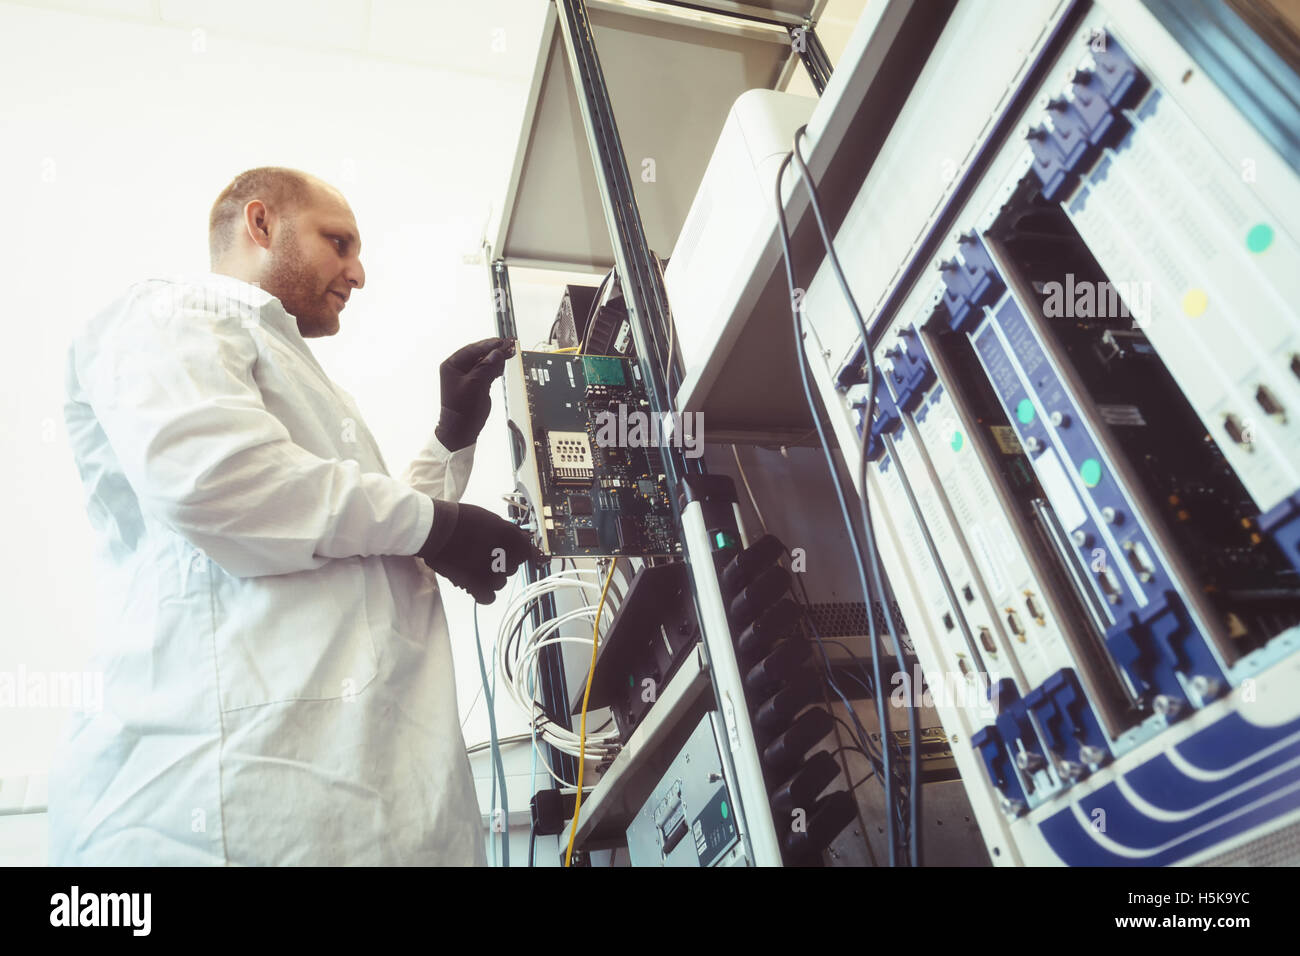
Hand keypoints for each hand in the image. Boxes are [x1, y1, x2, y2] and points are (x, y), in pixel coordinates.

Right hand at [417, 498, 539, 603]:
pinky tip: (476, 583)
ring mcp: (490, 571)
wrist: (435, 528)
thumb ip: (510, 531)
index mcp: (509, 536)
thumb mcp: (490, 518)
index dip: (517, 551)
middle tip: (483, 555)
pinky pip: (488, 597)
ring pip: (501, 582)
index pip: (526, 551)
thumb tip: (525, 539)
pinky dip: (483, 593)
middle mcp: (504, 555)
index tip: (509, 552)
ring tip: (475, 566)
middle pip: (512, 567)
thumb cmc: (460, 520)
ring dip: (491, 577)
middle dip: (502, 563)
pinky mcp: (474, 584)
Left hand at [435, 337, 514, 451]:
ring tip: (509, 354)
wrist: (461, 430)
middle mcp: (458, 369)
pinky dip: (495, 368)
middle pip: (479, 354)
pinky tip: (503, 366)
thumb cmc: (462, 410)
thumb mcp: (475, 384)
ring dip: (496, 359)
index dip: (489, 345)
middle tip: (510, 345)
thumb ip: (486, 367)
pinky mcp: (476, 384)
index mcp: (451, 365)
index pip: (472, 349)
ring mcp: (467, 376)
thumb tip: (497, 353)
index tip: (503, 342)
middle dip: (495, 350)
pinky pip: (487, 371)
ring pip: (484, 362)